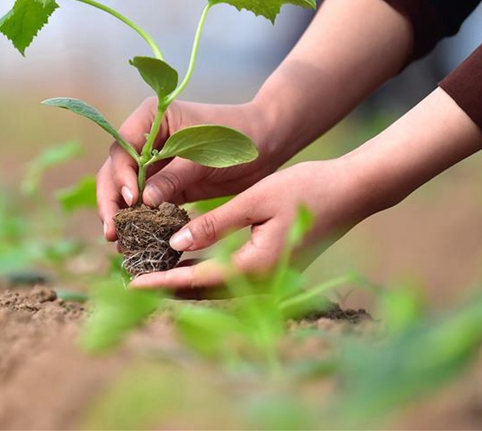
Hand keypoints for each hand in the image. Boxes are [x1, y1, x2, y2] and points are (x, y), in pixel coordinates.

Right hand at [97, 97, 290, 239]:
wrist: (266, 144)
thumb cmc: (236, 138)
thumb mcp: (204, 156)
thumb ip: (174, 176)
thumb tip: (143, 201)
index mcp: (151, 119)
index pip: (122, 148)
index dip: (120, 175)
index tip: (131, 199)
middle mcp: (145, 139)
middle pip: (115, 171)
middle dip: (112, 201)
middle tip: (112, 231)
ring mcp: (154, 163)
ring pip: (126, 191)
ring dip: (122, 216)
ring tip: (120, 242)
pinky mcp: (167, 184)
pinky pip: (147, 204)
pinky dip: (141, 221)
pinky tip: (137, 242)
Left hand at [129, 88, 481, 290]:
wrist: (352, 194)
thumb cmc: (305, 189)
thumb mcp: (255, 200)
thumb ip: (214, 224)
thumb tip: (175, 243)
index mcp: (255, 267)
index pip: (196, 279)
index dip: (160, 281)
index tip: (129, 283)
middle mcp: (262, 282)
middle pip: (203, 292)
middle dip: (166, 287)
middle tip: (131, 278)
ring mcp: (270, 280)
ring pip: (216, 288)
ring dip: (183, 281)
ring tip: (150, 270)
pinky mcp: (274, 270)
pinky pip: (231, 278)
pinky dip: (204, 272)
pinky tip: (186, 260)